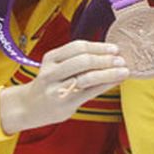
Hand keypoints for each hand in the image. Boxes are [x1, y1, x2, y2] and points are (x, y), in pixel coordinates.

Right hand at [0, 40, 128, 134]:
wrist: (29, 107)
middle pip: (83, 61)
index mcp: (51, 58)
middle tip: (122, 60)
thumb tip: (112, 52)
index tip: (115, 48)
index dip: (99, 46)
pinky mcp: (64, 104)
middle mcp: (51, 73)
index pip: (78, 47)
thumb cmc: (52, 83)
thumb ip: (78, 58)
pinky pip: (89, 92)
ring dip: (109, 73)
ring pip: (87, 77)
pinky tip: (117, 81)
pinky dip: (106, 85)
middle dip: (105, 59)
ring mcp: (56, 89)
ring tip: (124, 71)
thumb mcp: (57, 66)